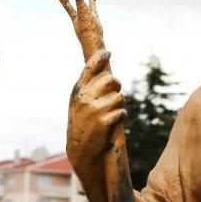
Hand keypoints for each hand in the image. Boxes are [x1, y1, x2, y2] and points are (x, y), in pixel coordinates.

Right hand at [66, 50, 126, 175]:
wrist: (81, 149)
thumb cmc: (83, 122)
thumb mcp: (79, 102)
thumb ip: (89, 87)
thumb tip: (108, 74)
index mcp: (78, 90)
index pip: (90, 67)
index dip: (101, 57)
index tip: (108, 52)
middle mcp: (85, 98)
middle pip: (111, 80)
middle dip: (116, 86)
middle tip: (113, 94)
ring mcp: (94, 110)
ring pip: (119, 97)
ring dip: (119, 104)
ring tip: (110, 112)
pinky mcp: (104, 122)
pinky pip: (122, 111)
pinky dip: (121, 116)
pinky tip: (113, 121)